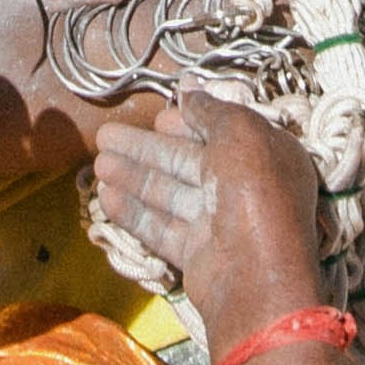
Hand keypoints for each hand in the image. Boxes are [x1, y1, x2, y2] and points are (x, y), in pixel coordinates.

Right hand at [91, 95, 326, 346]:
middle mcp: (245, 189)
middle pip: (187, 162)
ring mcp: (220, 224)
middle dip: (146, 148)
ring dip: (134, 176)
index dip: (188, 122)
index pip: (222, 133)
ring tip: (98, 163)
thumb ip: (211, 110)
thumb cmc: (253, 191)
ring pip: (170, 193)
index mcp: (266, 157)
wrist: (254, 274)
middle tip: (104, 135)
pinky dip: (135, 212)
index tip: (156, 117)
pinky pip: (162, 227)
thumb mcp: (239, 133)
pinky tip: (106, 198)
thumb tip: (188, 90)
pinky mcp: (198, 254)